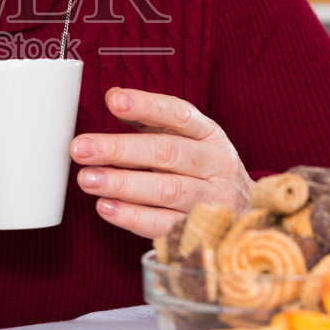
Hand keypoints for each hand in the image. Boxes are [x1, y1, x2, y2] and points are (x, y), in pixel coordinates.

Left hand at [71, 86, 251, 238]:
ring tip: (87, 179)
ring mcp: (212, 200)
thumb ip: (150, 119)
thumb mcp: (188, 139)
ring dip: (122, 184)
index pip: (179, 114)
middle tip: (81, 148)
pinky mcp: (203, 232)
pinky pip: (164, 225)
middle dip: (120, 150)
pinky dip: (132, 217)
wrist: (248, 213)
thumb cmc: (203, 169)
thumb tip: (113, 97)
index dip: (146, 106)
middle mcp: (216, 164)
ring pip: (166, 190)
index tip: (114, 101)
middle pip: (167, 153)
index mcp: (210, 135)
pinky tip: (105, 207)